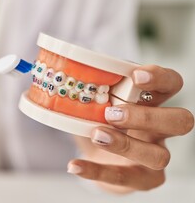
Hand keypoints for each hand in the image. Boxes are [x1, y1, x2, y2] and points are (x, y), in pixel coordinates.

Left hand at [68, 65, 193, 192]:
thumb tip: (66, 69)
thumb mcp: (94, 98)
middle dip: (147, 116)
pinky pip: (124, 178)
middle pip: (181, 121)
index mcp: (152, 101)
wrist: (93, 153)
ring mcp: (153, 155)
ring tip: (96, 135)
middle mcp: (159, 129)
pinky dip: (96, 172)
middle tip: (112, 113)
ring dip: (126, 144)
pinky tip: (74, 165)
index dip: (160, 78)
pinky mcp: (140, 178)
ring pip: (159, 156)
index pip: (172, 84)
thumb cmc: (98, 117)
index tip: (135, 76)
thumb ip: (90, 87)